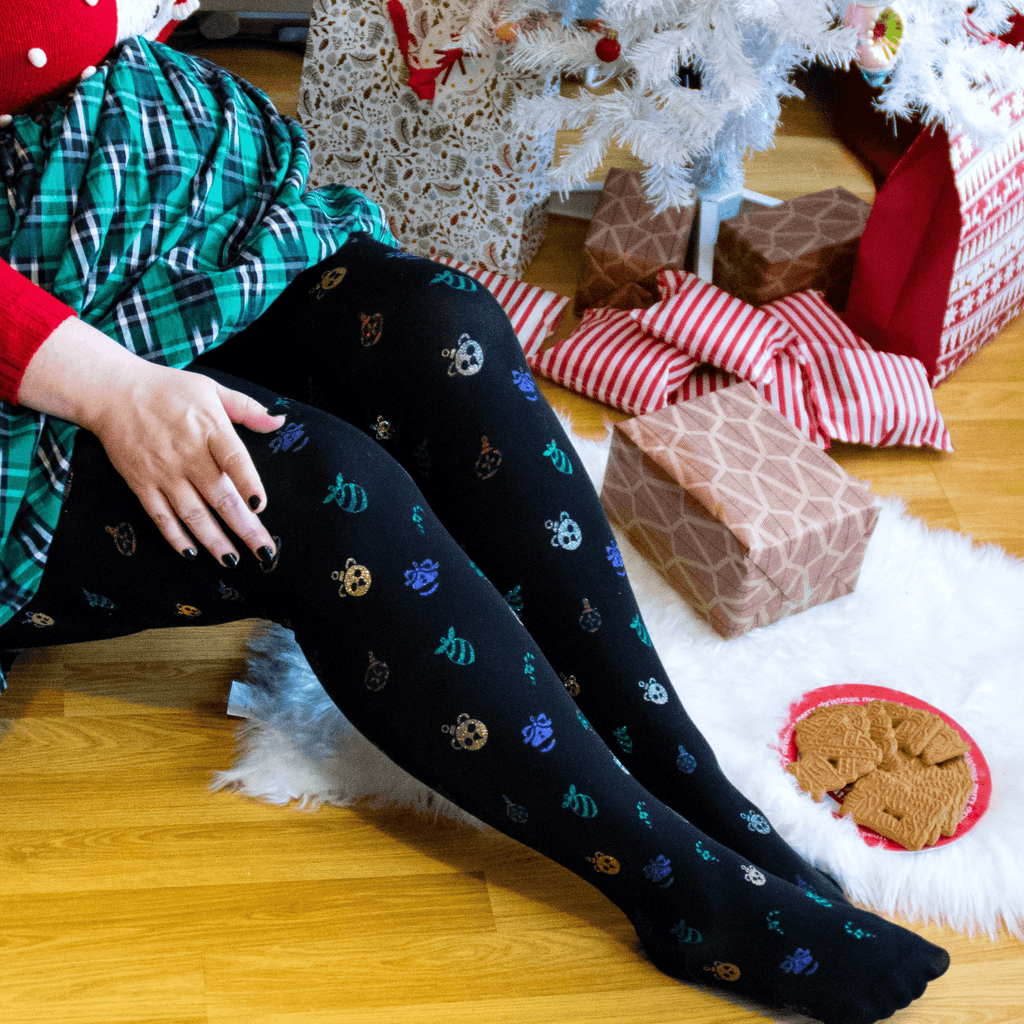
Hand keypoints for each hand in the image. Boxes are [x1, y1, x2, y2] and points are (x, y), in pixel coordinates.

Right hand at [17, 317, 285, 564]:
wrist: (113, 391)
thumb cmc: (168, 390)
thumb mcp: (211, 389)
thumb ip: (247, 408)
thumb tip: (280, 421)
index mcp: (209, 428)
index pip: (233, 459)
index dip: (247, 483)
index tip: (261, 506)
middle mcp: (187, 454)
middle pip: (219, 496)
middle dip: (243, 527)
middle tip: (263, 550)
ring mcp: (163, 471)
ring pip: (192, 513)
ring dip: (213, 539)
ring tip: (232, 560)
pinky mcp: (141, 482)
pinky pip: (160, 515)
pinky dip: (175, 536)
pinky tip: (191, 552)